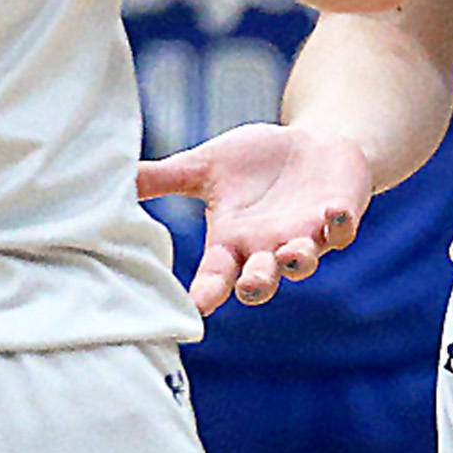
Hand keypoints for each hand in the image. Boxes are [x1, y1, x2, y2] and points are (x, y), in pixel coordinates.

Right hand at [138, 123, 375, 313]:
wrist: (313, 145)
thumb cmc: (257, 160)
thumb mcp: (206, 165)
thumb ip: (163, 178)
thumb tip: (112, 177)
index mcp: (232, 241)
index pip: (215, 275)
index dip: (207, 292)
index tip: (195, 307)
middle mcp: (267, 248)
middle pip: (260, 281)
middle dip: (255, 285)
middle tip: (248, 286)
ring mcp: (304, 237)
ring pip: (302, 262)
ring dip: (298, 261)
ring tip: (293, 253)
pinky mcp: (337, 218)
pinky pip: (341, 231)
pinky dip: (338, 225)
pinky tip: (332, 212)